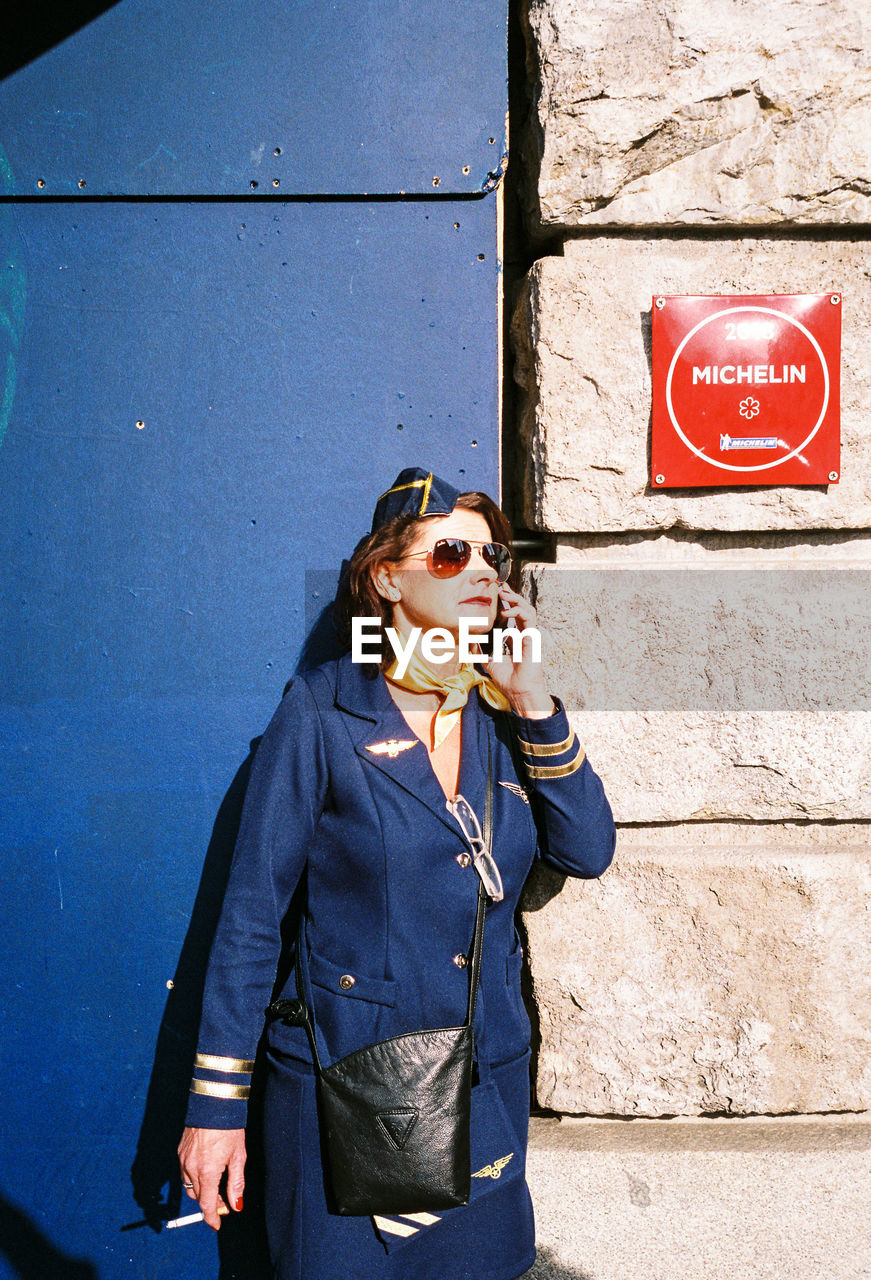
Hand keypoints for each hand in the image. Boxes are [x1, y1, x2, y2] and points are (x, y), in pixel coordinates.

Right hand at [178, 1126, 245, 1229]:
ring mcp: (183, 1159)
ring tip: (215, 1186)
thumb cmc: (230, 1128)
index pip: (206, 1204)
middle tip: (223, 1202)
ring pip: (189, 1185)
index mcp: (207, 1171)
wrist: (213, 1103)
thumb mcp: (238, 1156)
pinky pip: (184, 1172)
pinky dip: (194, 1177)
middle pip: (197, 1196)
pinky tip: (206, 1170)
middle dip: (209, 1202)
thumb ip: (236, 1183)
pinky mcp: (180, 1151)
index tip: (217, 1224)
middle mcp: (191, 1168)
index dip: (212, 1217)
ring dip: (201, 1190)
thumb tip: (236, 1205)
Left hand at [484, 585, 554, 717]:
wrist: (519, 691)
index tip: (497, 593)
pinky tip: (507, 610)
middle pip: (520, 608)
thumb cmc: (508, 679)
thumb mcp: (489, 660)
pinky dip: (519, 611)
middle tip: (500, 587)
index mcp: (515, 638)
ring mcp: (529, 635)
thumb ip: (481, 649)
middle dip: (511, 596)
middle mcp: (524, 634)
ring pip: (527, 609)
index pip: (513, 615)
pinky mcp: (533, 637)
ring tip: (504, 593)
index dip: (507, 603)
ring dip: (516, 599)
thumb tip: (470, 640)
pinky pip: (529, 618)